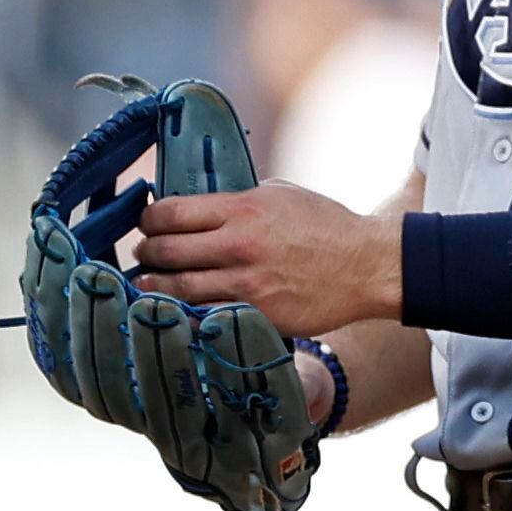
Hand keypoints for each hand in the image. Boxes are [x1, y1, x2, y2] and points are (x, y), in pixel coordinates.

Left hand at [136, 181, 405, 340]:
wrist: (367, 266)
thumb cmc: (326, 226)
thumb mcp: (282, 195)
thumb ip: (239, 199)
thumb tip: (203, 204)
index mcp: (242, 209)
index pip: (170, 213)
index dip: (149, 220)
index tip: (146, 224)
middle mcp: (238, 245)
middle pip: (165, 251)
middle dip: (147, 253)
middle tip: (144, 255)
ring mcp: (245, 283)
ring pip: (175, 288)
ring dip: (154, 287)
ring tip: (147, 285)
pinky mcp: (255, 314)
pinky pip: (203, 316)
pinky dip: (183, 313)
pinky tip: (173, 311)